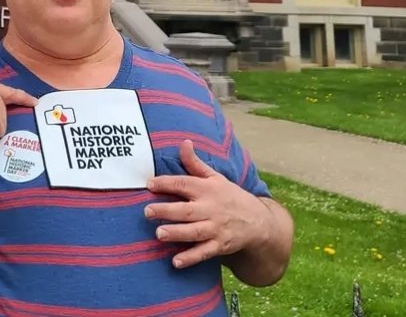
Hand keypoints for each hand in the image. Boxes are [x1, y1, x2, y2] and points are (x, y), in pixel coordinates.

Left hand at [144, 140, 273, 269]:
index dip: (166, 183)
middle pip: (186, 210)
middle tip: (147, 211)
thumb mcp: (215, 177)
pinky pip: (204, 252)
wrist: (258, 222)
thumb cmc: (230, 196)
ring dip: (176, 233)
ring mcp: (216, 228)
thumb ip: (195, 163)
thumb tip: (184, 142)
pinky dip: (191, 257)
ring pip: (194, 232)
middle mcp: (211, 209)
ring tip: (158, 234)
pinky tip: (176, 261)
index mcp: (207, 189)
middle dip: (166, 211)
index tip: (149, 184)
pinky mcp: (221, 245)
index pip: (184, 184)